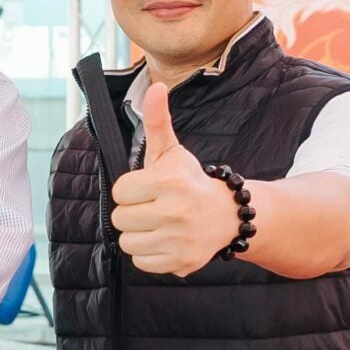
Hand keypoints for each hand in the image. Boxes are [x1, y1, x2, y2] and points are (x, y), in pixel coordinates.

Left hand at [111, 83, 241, 276]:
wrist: (229, 215)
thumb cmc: (191, 182)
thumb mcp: (172, 151)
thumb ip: (157, 121)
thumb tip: (155, 87)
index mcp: (169, 182)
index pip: (121, 191)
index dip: (131, 190)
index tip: (147, 189)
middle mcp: (175, 212)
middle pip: (121, 219)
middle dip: (133, 212)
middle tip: (153, 207)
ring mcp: (180, 239)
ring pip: (128, 242)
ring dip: (139, 235)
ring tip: (158, 224)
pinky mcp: (182, 262)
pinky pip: (142, 262)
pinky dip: (150, 254)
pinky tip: (166, 240)